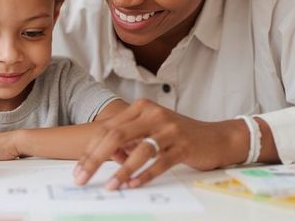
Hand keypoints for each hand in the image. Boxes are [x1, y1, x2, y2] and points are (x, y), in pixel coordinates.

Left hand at [73, 99, 249, 189]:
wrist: (215, 137)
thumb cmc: (177, 136)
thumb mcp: (149, 130)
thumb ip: (127, 139)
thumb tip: (102, 156)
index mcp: (141, 108)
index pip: (107, 129)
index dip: (90, 150)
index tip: (78, 169)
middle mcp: (153, 114)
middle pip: (117, 136)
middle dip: (95, 159)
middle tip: (82, 178)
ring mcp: (170, 129)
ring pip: (139, 149)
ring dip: (122, 171)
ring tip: (110, 186)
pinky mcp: (184, 145)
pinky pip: (161, 162)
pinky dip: (146, 175)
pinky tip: (134, 185)